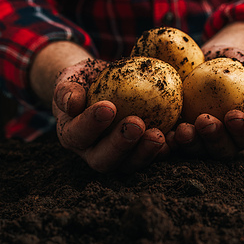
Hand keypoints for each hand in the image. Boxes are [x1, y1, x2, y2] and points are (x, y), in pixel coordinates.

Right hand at [52, 59, 168, 172]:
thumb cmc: (83, 80)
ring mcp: (119, 157)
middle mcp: (93, 153)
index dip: (91, 125)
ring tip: (159, 135)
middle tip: (137, 124)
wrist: (100, 86)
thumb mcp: (70, 79)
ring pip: (130, 164)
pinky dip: (166, 150)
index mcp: (73, 136)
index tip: (108, 107)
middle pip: (104, 160)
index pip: (78, 134)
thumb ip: (66, 89)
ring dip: (145, 152)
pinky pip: (152, 157)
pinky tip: (178, 137)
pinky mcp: (140, 154)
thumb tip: (72, 102)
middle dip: (121, 144)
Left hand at [167, 41, 243, 157]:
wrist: (207, 58)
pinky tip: (160, 134)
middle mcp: (224, 140)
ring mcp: (200, 140)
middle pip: (222, 150)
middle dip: (213, 139)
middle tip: (203, 121)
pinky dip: (167, 142)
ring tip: (181, 130)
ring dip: (189, 144)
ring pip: (197, 150)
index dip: (243, 130)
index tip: (232, 115)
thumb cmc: (237, 63)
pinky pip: (173, 143)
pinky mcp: (179, 134)